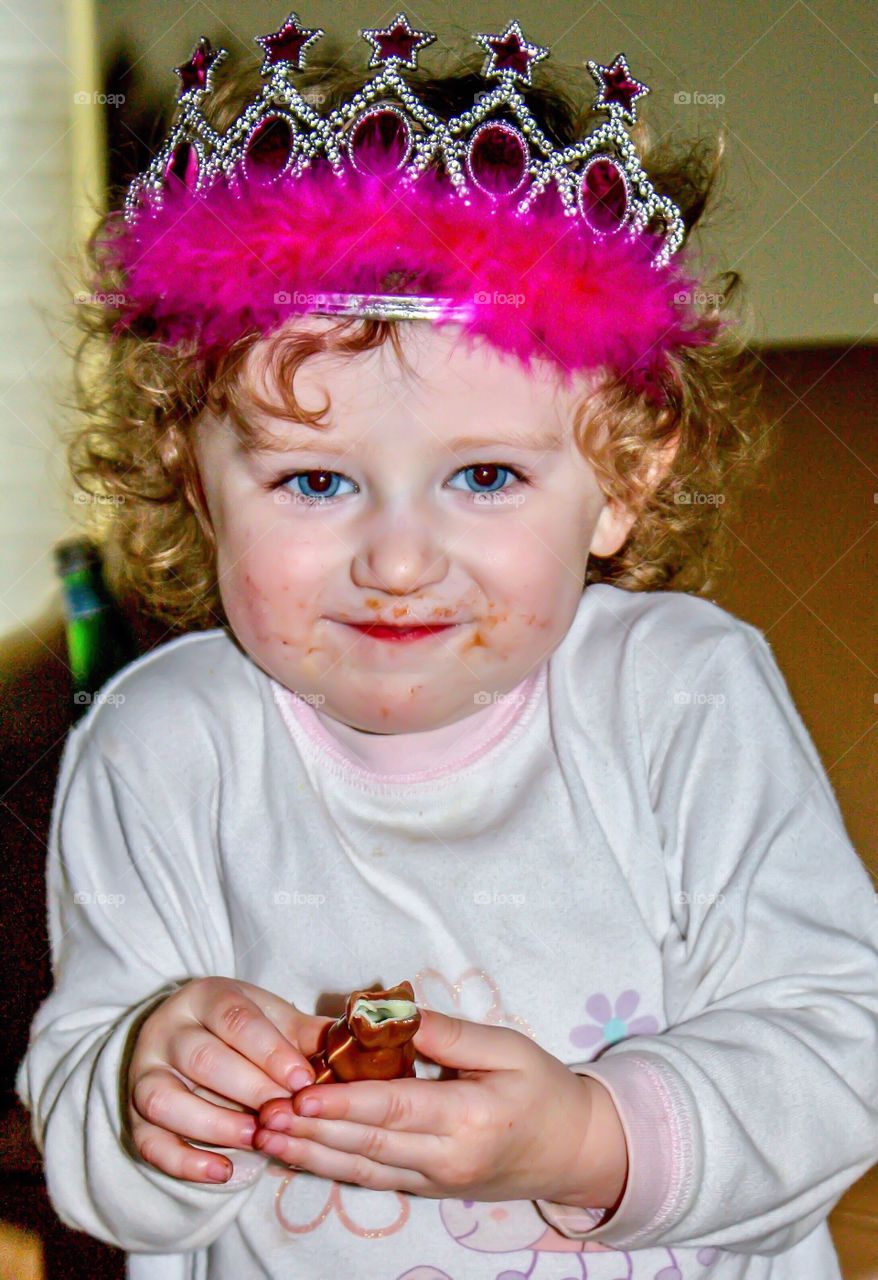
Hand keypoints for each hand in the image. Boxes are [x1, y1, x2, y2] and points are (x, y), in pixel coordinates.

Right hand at [126, 977, 333, 1184]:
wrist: (186, 1035)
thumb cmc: (241, 1029)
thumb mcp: (272, 1018)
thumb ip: (306, 1034)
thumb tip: (351, 1050)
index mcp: (205, 997)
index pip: (235, 1018)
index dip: (270, 1050)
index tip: (303, 1079)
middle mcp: (167, 1030)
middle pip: (201, 1058)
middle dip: (248, 1088)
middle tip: (285, 1113)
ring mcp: (144, 1072)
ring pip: (164, 1099)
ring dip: (213, 1123)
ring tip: (256, 1138)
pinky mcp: (133, 1114)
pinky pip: (148, 1142)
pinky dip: (184, 1162)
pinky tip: (224, 1172)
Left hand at [253, 1008, 626, 1205]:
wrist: (574, 1150)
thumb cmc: (543, 1088)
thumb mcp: (508, 1047)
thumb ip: (451, 1033)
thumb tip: (395, 1015)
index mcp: (470, 1118)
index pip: (395, 1109)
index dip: (345, 1104)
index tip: (302, 1094)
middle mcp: (447, 1158)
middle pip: (367, 1146)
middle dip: (311, 1132)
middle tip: (263, 1115)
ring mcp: (436, 1181)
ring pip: (362, 1169)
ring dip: (311, 1155)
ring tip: (267, 1137)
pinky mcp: (428, 1188)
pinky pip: (373, 1179)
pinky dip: (332, 1167)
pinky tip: (300, 1152)